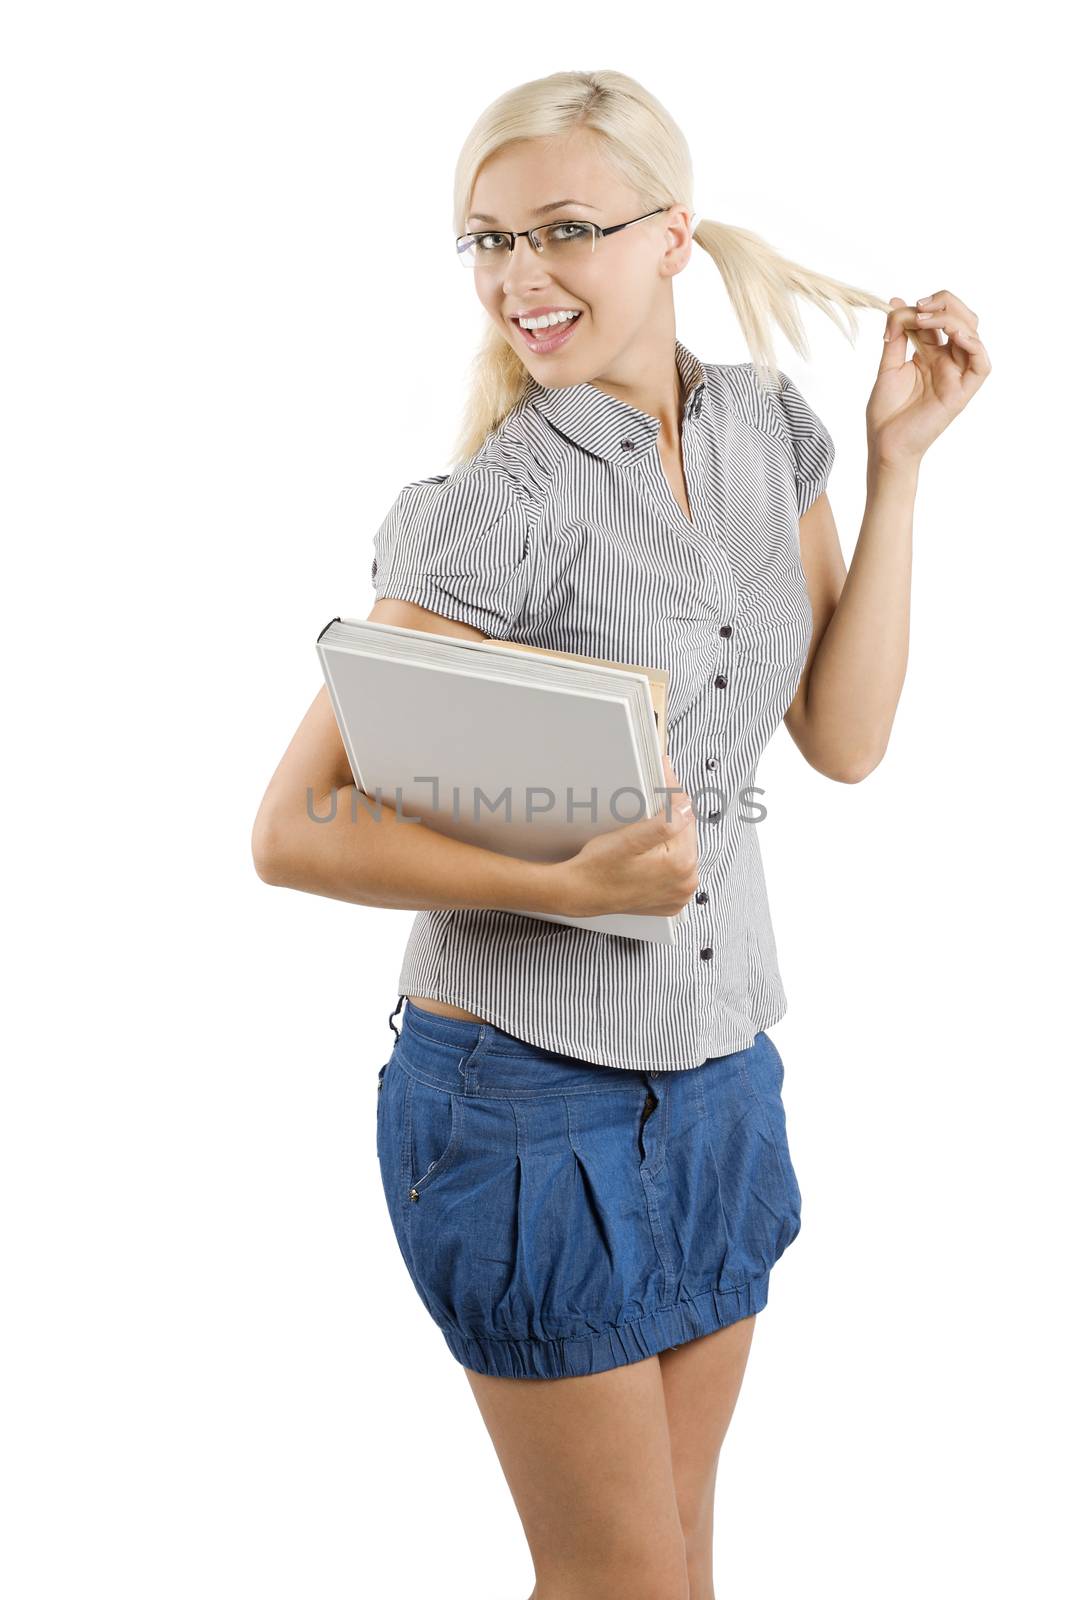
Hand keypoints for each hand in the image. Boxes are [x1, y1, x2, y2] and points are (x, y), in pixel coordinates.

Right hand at [558, 750, 699, 918]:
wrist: (580, 894)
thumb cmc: (598, 869)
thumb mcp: (629, 839)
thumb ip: (665, 822)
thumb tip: (687, 806)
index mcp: (682, 865)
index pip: (686, 817)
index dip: (673, 797)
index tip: (665, 779)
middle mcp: (686, 883)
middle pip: (686, 835)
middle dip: (671, 820)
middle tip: (648, 810)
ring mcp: (679, 895)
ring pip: (682, 852)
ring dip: (669, 840)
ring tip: (644, 836)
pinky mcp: (671, 901)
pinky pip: (675, 872)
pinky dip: (666, 861)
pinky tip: (647, 856)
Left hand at [869, 290, 990, 468]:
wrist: (884, 443)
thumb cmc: (886, 412)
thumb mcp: (888, 365)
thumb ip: (896, 334)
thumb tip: (896, 301)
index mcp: (932, 354)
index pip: (942, 317)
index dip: (927, 305)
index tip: (901, 305)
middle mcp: (949, 362)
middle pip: (963, 319)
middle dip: (944, 304)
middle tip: (919, 307)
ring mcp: (957, 376)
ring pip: (973, 335)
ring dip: (953, 319)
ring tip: (926, 320)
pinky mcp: (962, 393)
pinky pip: (981, 365)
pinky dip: (974, 345)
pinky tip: (954, 336)